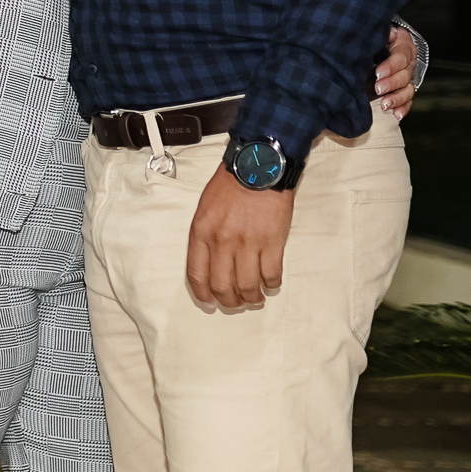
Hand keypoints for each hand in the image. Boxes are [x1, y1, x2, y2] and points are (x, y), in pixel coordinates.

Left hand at [185, 163, 293, 311]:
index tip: (209, 303)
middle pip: (222, 285)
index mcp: (201, 234)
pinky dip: (271, 284)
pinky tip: (271, 285)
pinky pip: (271, 273)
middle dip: (229, 300)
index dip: (203, 294)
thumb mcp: (204, 210)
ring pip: (247, 285)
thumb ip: (204, 237)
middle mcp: (222, 242)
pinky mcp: (273, 242)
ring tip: (254, 298)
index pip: (197, 275)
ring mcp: (248, 243)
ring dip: (251, 297)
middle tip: (235, 303)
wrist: (258, 168)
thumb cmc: (230, 186)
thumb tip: (209, 265)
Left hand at [376, 23, 419, 118]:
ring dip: (397, 98)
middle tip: (378, 88)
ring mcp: (405, 77)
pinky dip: (403, 108)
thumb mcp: (372, 35)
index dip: (391, 65)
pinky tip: (396, 114)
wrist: (364, 49)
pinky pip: (407, 100)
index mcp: (402, 45)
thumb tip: (388, 33)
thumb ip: (378, 35)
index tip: (378, 73)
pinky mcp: (401, 90)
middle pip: (406, 74)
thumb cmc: (367, 40)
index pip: (401, 55)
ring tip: (385, 104)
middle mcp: (407, 61)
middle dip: (392, 83)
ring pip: (408, 89)